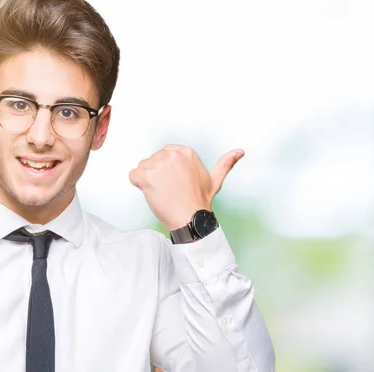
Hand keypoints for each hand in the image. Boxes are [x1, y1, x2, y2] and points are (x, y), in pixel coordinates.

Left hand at [129, 145, 243, 230]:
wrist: (190, 218)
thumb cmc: (200, 201)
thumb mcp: (215, 179)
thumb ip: (226, 163)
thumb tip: (240, 151)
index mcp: (186, 152)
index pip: (164, 154)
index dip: (166, 170)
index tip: (175, 182)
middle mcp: (172, 155)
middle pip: (152, 161)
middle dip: (157, 175)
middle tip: (170, 190)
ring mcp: (159, 165)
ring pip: (142, 168)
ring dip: (147, 181)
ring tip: (163, 193)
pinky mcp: (147, 176)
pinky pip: (133, 176)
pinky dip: (138, 186)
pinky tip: (152, 194)